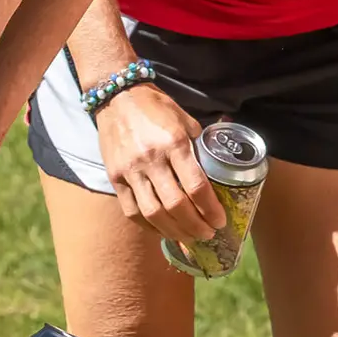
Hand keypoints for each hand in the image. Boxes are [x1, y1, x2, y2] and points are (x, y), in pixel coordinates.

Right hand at [96, 84, 223, 239]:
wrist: (118, 97)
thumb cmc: (157, 108)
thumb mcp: (185, 120)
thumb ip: (200, 145)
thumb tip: (223, 166)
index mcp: (174, 142)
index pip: (196, 185)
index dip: (211, 209)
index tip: (220, 221)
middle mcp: (151, 158)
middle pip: (175, 205)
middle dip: (195, 226)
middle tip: (208, 234)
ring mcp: (130, 170)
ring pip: (153, 213)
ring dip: (174, 231)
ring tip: (189, 238)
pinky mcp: (115, 178)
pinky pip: (132, 211)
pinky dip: (149, 226)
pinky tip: (163, 231)